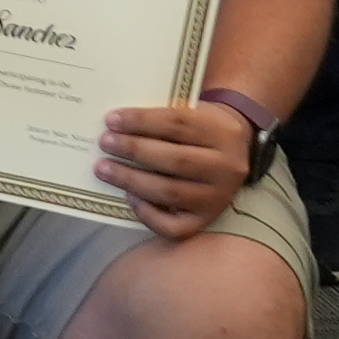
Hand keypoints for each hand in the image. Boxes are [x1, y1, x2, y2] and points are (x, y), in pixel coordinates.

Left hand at [94, 87, 256, 249]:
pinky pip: (173, 226)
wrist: (235, 152)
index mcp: (223, 133)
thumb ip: (162, 117)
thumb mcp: (193, 112)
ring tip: (104, 169)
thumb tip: (115, 124)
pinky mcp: (206, 221)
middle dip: (134, 151)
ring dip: (131, 180)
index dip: (142, 121)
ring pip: (170, 193)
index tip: (111, 120)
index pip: (178, 124)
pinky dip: (147, 214)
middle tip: (105, 143)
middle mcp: (226, 168)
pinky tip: (129, 197)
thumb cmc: (201, 128)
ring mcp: (218, 198)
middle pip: (175, 160)